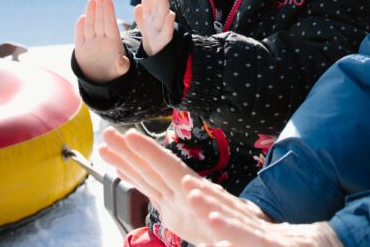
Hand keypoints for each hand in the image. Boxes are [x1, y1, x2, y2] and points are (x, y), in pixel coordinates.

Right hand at [73, 0, 129, 82]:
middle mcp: (102, 39)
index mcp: (113, 42)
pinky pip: (80, 36)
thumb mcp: (119, 69)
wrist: (100, 78)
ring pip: (90, 25)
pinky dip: (80, 28)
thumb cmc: (113, 71)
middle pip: (101, 21)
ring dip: (90, 13)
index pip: (111, 24)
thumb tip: (122, 63)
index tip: (109, 0)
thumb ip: (121, 65)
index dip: (109, 12)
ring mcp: (91, 42)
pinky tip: (82, 17)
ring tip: (92, 0)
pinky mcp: (81, 48)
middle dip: (101, 7)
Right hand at [98, 128, 272, 244]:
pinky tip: (122, 170)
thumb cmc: (251, 232)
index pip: (169, 169)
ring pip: (149, 178)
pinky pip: (152, 192)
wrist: (263, 242)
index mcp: (198, 195)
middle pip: (153, 170)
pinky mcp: (176, 212)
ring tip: (106, 148)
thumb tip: (190, 189)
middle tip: (106, 135)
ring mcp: (179, 201)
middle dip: (129, 152)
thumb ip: (213, 217)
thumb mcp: (236, 229)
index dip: (149, 153)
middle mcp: (185, 194)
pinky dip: (136, 180)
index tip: (130, 136)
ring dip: (127, 163)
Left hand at [134, 0, 175, 55]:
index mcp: (151, 13)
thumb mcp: (144, 26)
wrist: (156, 55)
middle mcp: (158, 17)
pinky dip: (169, 24)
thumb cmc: (151, 38)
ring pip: (163, 12)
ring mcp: (162, 27)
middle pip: (158, 1)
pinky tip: (171, 15)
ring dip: (163, 0)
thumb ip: (140, 16)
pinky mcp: (164, 40)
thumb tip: (138, 6)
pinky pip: (167, 31)